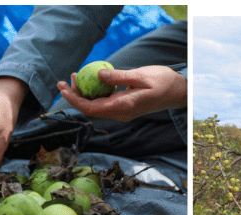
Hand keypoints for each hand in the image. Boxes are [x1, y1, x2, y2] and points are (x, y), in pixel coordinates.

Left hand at [57, 65, 186, 121]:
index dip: (75, 100)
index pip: (92, 109)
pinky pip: (104, 102)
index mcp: (123, 107)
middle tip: (63, 81)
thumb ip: (119, 77)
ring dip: (83, 93)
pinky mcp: (123, 106)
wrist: (178, 92)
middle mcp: (120, 113)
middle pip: (90, 109)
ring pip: (96, 106)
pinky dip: (94, 92)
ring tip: (74, 76)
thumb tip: (98, 76)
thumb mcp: (141, 76)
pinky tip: (90, 80)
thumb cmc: (163, 82)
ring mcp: (122, 111)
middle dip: (74, 96)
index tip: (63, 89)